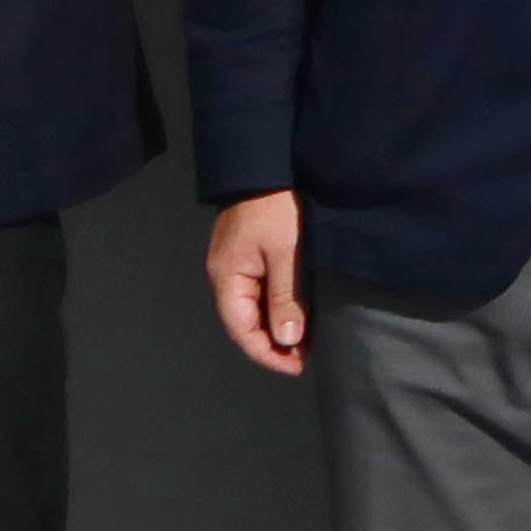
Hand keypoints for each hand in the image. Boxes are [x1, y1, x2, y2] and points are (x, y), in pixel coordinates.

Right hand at [206, 190, 309, 374]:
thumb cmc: (277, 208)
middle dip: (273, 344)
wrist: (265, 163)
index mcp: (227, 278)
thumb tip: (286, 340)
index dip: (267, 354)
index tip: (296, 367)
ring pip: (252, 308)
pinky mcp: (247, 254)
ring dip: (276, 327)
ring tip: (305, 342)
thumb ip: (285, 298)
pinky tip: (297, 313)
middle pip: (244, 322)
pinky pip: (258, 291)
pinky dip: (276, 307)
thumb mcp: (286, 254)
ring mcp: (234, 264)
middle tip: (306, 357)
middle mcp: (224, 275)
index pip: (241, 330)